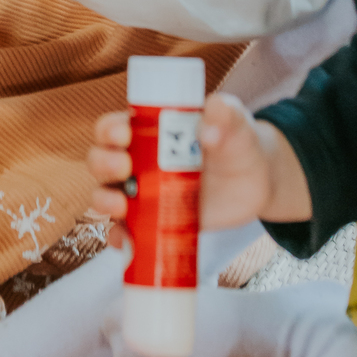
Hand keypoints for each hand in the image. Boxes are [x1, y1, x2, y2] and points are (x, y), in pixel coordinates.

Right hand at [88, 93, 312, 240]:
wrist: (256, 181)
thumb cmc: (236, 141)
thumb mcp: (234, 122)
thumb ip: (225, 114)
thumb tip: (209, 123)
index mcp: (147, 130)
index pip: (112, 126)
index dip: (109, 129)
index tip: (124, 134)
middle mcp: (138, 160)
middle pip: (100, 160)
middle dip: (103, 163)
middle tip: (125, 167)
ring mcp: (144, 194)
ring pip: (106, 194)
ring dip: (103, 200)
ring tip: (121, 205)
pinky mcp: (154, 222)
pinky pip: (126, 232)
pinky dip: (118, 239)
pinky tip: (124, 243)